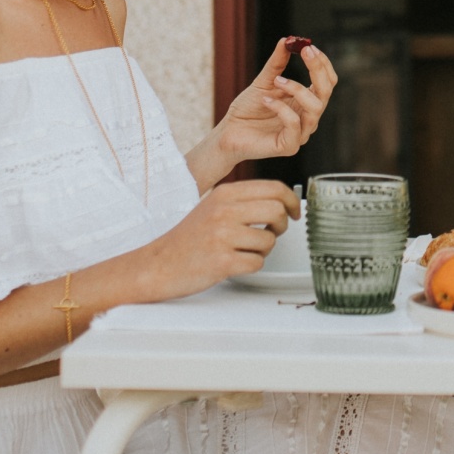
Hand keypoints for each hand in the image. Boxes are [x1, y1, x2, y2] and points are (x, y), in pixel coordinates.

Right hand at [136, 180, 300, 299]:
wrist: (157, 264)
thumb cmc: (188, 238)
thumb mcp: (213, 206)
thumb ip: (243, 200)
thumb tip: (282, 200)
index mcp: (224, 193)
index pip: (274, 188)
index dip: (292, 200)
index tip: (295, 212)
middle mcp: (224, 210)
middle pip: (277, 210)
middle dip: (281, 225)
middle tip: (271, 233)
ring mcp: (222, 235)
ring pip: (269, 240)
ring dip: (263, 249)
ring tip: (245, 250)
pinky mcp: (222, 260)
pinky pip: (257, 262)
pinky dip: (251, 265)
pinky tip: (235, 262)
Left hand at [215, 40, 337, 164]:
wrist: (229, 132)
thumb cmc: (248, 109)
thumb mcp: (264, 81)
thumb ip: (277, 64)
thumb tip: (286, 40)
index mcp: (306, 101)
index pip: (327, 81)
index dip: (322, 64)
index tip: (309, 46)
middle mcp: (309, 117)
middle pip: (326, 92)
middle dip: (317, 69)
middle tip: (305, 52)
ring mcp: (302, 133)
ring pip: (315, 107)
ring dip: (297, 88)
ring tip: (277, 80)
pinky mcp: (290, 146)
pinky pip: (294, 124)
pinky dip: (281, 108)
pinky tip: (265, 100)